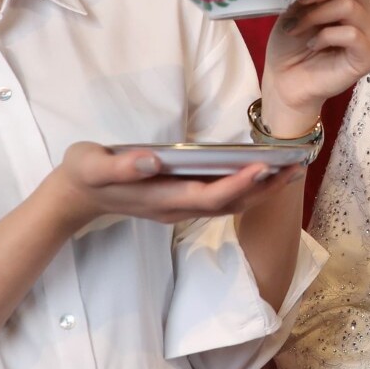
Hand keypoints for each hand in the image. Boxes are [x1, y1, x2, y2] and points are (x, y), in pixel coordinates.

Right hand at [42, 141, 304, 230]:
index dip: (238, 184)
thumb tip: (152, 161)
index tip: (264, 166)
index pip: (208, 196)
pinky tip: (263, 173)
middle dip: (263, 187)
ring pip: (229, 205)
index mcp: (160, 198)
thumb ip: (119, 166)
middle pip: (229, 204)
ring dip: (261, 190)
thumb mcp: (90, 165)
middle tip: (295, 166)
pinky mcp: (181, 201)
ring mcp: (179, 207)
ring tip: (291, 169)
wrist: (74, 197)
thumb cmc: (83, 175)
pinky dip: (246, 188)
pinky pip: (221, 200)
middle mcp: (176, 207)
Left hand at [261, 0, 369, 136]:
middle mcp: (364, 7)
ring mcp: (369, 31)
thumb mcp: (292, 6)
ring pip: (349, 6)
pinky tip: (312, 45)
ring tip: (296, 29)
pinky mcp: (369, 55)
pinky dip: (324, 37)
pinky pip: (351, 34)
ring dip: (315, 16)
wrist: (286, 80)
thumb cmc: (290, 42)